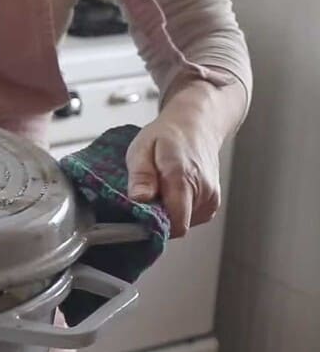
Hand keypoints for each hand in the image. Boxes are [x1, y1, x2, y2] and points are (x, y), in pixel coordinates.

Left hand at [125, 83, 224, 237]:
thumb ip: (141, 176)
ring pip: (182, 223)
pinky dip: (177, 211)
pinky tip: (172, 192)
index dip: (155, 226)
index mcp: (184, 178)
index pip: (176, 223)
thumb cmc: (168, 136)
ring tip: (162, 188)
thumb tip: (140, 199)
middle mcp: (203, 191)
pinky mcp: (212, 203)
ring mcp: (211, 198)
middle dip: (158, 217)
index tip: (140, 216)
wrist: (197, 125)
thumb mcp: (142, 149)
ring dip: (167, 213)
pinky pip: (190, 219)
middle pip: (176, 225)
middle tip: (148, 194)